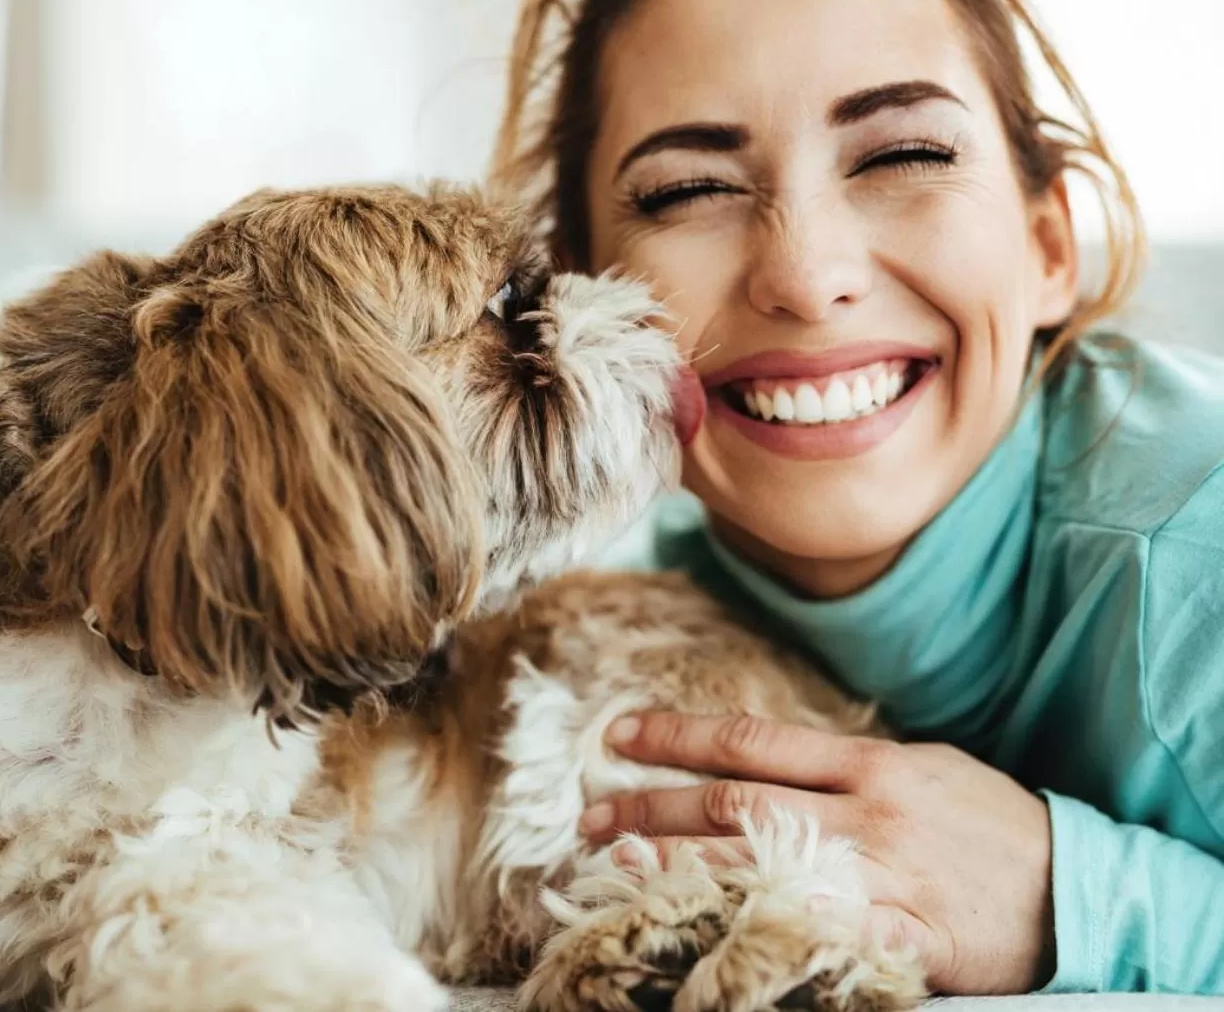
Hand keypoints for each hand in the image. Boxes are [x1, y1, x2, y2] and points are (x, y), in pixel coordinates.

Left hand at [579, 711, 1053, 995]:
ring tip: (611, 860)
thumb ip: (843, 765)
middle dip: (652, 804)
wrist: (1078, 888)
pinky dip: (753, 923)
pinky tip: (698, 924)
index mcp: (868, 763)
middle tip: (588, 814)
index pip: (751, 741)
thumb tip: (763, 756)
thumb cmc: (990, 823)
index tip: (617, 734)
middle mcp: (865, 812)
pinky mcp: (902, 933)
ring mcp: (882, 874)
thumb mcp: (922, 766)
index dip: (678, 735)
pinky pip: (815, 929)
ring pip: (757, 861)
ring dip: (674, 861)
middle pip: (734, 801)